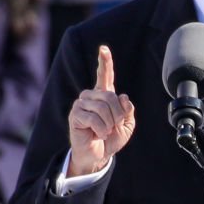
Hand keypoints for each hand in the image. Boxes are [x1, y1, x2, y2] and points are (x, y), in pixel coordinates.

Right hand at [67, 45, 135, 175]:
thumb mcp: (127, 125)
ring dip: (109, 123)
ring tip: (105, 132)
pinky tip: (98, 134)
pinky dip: (101, 129)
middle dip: (117, 114)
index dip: (105, 62)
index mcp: (104, 95)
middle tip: (114, 127)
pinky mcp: (75, 115)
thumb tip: (123, 97)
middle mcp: (91, 96)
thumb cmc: (111, 139)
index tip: (104, 48)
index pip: (105, 75)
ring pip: (102, 107)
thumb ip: (128, 111)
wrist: (99, 155)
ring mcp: (81, 104)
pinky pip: (93, 118)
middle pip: (110, 96)